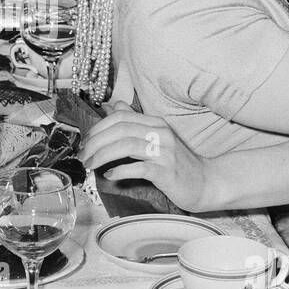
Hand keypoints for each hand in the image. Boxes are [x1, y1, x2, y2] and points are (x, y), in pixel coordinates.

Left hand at [81, 106, 209, 210]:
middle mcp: (161, 133)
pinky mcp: (167, 171)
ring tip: (90, 166)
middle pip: (121, 129)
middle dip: (96, 142)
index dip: (99, 126)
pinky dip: (121, 170)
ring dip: (103, 155)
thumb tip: (113, 106)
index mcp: (156, 123)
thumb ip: (134, 122)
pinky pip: (140, 167)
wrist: (205, 182)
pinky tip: (110, 176)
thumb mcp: (156, 138)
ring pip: (127, 145)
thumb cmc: (177, 163)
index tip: (86, 141)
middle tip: (82, 156)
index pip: (121, 116)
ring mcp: (165, 152)